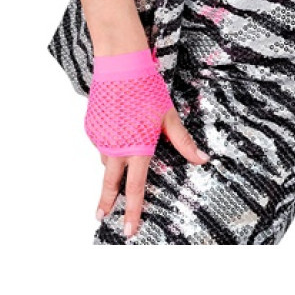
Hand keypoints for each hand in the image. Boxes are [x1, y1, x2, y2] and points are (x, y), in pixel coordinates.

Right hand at [86, 47, 210, 237]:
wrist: (119, 64)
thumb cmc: (146, 88)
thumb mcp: (168, 116)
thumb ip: (182, 142)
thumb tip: (202, 159)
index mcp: (136, 148)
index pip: (136, 188)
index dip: (133, 211)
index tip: (128, 230)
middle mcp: (115, 148)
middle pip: (110, 184)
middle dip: (106, 204)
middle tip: (102, 218)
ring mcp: (101, 138)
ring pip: (107, 161)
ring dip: (112, 168)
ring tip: (121, 158)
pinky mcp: (92, 127)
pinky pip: (102, 144)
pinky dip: (109, 145)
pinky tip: (118, 131)